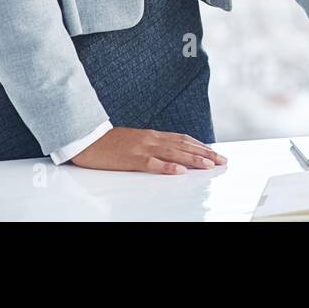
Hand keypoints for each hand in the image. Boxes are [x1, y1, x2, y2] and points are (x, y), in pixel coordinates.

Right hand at [70, 126, 226, 173]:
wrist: (86, 139)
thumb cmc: (109, 143)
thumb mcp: (135, 140)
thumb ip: (152, 145)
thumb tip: (170, 152)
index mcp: (153, 135)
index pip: (183, 139)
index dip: (201, 146)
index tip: (215, 153)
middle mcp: (152, 139)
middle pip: (184, 146)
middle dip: (204, 153)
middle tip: (222, 161)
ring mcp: (142, 148)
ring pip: (173, 153)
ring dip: (193, 159)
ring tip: (209, 165)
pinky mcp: (131, 159)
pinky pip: (152, 163)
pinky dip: (167, 168)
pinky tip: (180, 172)